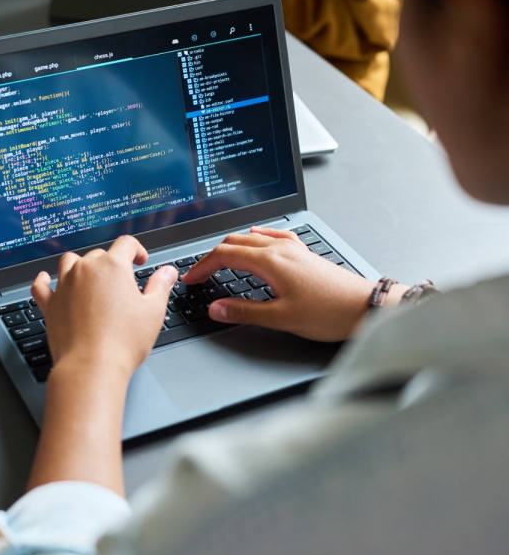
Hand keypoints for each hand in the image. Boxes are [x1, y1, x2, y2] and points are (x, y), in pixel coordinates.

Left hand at [32, 237, 176, 380]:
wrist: (91, 366)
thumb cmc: (123, 341)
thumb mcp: (153, 311)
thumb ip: (160, 286)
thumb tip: (167, 272)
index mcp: (113, 266)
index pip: (126, 244)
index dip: (137, 250)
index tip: (140, 260)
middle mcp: (86, 269)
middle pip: (99, 254)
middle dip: (112, 264)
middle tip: (122, 285)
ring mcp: (65, 285)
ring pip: (71, 262)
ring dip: (81, 266)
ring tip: (91, 279)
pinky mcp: (50, 305)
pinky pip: (41, 286)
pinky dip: (44, 281)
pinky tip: (46, 280)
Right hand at [182, 226, 377, 341]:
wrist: (364, 307)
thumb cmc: (329, 313)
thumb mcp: (280, 318)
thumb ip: (244, 311)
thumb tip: (216, 308)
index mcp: (270, 261)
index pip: (225, 255)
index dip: (203, 267)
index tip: (191, 279)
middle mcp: (280, 249)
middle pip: (235, 242)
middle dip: (212, 256)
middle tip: (200, 274)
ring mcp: (293, 249)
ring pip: (252, 238)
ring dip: (230, 247)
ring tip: (219, 261)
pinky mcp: (304, 254)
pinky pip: (273, 236)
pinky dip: (256, 237)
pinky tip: (257, 237)